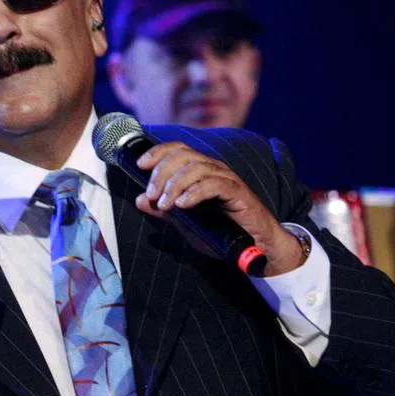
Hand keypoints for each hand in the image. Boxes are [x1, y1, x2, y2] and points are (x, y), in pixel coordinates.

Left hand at [133, 141, 304, 275]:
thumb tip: (139, 200)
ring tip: (164, 204)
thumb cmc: (222, 231)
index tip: (140, 165)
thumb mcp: (185, 222)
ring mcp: (227, 179)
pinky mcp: (238, 193)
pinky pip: (214, 184)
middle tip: (151, 195)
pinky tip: (182, 204)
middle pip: (183, 156)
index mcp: (201, 170)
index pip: (178, 150)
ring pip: (196, 168)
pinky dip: (195, 192)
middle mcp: (214, 169)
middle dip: (161, 173)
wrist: (255, 246)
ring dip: (175, 185)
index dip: (158, 152)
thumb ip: (164, 210)